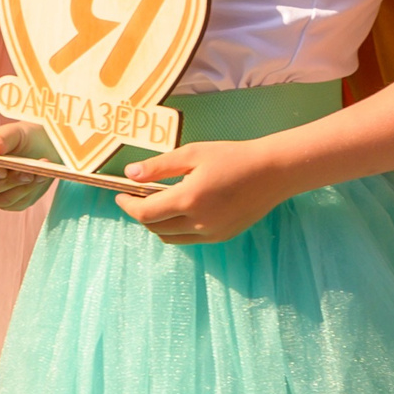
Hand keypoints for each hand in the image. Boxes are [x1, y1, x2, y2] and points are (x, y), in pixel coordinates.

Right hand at [0, 123, 52, 211]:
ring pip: (2, 199)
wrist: (42, 148)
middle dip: (9, 181)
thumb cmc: (23, 137)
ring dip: (22, 187)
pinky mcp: (9, 203)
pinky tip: (40, 177)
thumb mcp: (13, 133)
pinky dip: (30, 191)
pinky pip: (17, 203)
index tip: (1, 170)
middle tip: (28, 171)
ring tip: (38, 172)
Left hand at [115, 137, 298, 243]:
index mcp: (189, 199)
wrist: (272, 172)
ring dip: (156, 224)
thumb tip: (130, 174)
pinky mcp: (223, 236)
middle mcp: (199, 222)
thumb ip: (158, 167)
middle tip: (136, 197)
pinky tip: (179, 210)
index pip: (145, 213)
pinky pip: (189, 239)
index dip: (128, 206)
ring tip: (156, 203)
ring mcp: (212, 233)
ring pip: (170, 238)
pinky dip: (176, 229)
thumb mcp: (191, 154)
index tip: (121, 195)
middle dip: (140, 214)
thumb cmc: (232, 157)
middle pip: (154, 228)